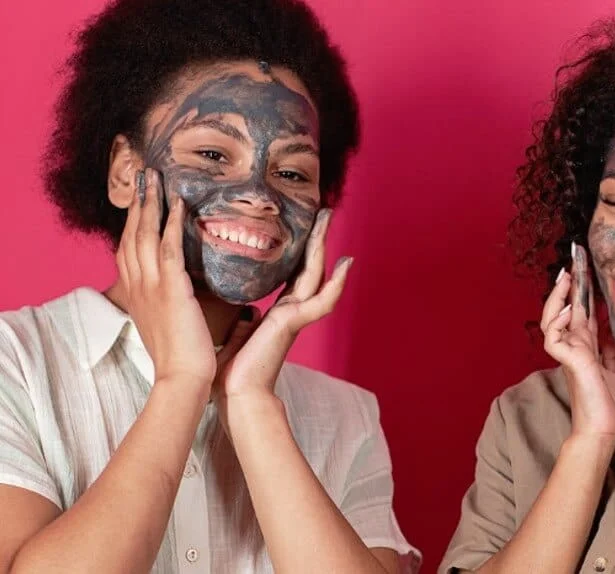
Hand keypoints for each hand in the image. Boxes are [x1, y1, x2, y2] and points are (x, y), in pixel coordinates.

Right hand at [116, 168, 215, 388]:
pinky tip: (179, 204)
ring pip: (145, 234)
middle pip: (131, 234)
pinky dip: (172, 224)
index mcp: (136, 294)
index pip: (128, 249)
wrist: (184, 378)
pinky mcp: (171, 290)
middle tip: (144, 174)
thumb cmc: (184, 354)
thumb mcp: (172, 320)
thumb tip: (196, 286)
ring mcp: (151, 287)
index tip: (139, 198)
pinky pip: (168, 249)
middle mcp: (138, 286)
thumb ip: (177, 299)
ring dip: (151, 203)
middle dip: (138, 202)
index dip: (132, 221)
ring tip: (156, 177)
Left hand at [214, 208, 352, 402]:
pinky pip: (320, 301)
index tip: (305, 229)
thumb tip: (249, 310)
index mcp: (279, 313)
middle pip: (310, 267)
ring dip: (324, 246)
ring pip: (316, 274)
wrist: (236, 395)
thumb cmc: (232, 369)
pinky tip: (344, 264)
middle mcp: (291, 311)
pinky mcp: (293, 324)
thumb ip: (246, 318)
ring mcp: (295, 317)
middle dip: (317, 238)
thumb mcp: (237, 332)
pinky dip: (335, 284)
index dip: (302, 251)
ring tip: (329, 220)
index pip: (295, 274)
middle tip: (324, 211)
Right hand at [541, 243, 614, 443]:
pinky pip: (554, 338)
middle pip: (567, 306)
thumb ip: (614, 347)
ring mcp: (569, 353)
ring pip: (552, 318)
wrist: (604, 431)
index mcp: (588, 346)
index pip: (584, 309)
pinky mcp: (570, 363)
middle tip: (575, 255)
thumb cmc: (609, 405)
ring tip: (566, 278)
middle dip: (570, 281)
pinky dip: (558, 323)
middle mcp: (575, 346)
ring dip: (558, 297)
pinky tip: (566, 312)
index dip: (585, 287)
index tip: (587, 265)